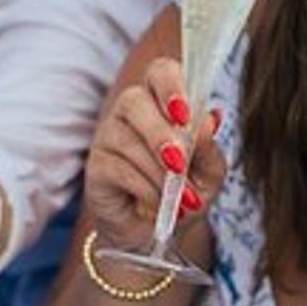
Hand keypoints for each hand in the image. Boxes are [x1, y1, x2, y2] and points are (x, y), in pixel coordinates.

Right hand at [83, 57, 224, 254]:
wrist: (159, 234)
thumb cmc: (184, 194)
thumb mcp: (209, 175)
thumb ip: (210, 149)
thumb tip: (209, 121)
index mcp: (164, 101)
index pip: (161, 72)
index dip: (171, 85)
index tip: (184, 113)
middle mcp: (131, 111)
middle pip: (134, 100)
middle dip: (160, 133)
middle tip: (180, 163)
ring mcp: (109, 136)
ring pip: (128, 140)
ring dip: (159, 172)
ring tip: (182, 200)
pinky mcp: (96, 166)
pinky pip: (119, 169)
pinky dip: (146, 189)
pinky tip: (159, 205)